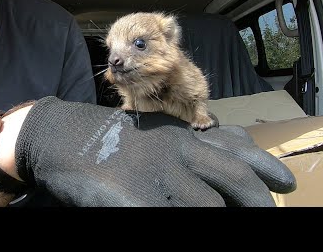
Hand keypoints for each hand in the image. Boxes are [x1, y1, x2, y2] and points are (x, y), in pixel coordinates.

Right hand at [14, 96, 295, 206]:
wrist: (61, 135)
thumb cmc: (108, 136)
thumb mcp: (156, 130)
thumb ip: (191, 140)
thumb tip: (230, 145)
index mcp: (181, 135)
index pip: (238, 151)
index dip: (266, 169)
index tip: (285, 184)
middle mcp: (177, 152)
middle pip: (237, 181)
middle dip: (258, 201)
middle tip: (269, 211)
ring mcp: (158, 176)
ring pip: (210, 206)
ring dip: (221, 212)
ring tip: (229, 213)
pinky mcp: (134, 197)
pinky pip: (173, 214)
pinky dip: (183, 215)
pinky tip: (186, 212)